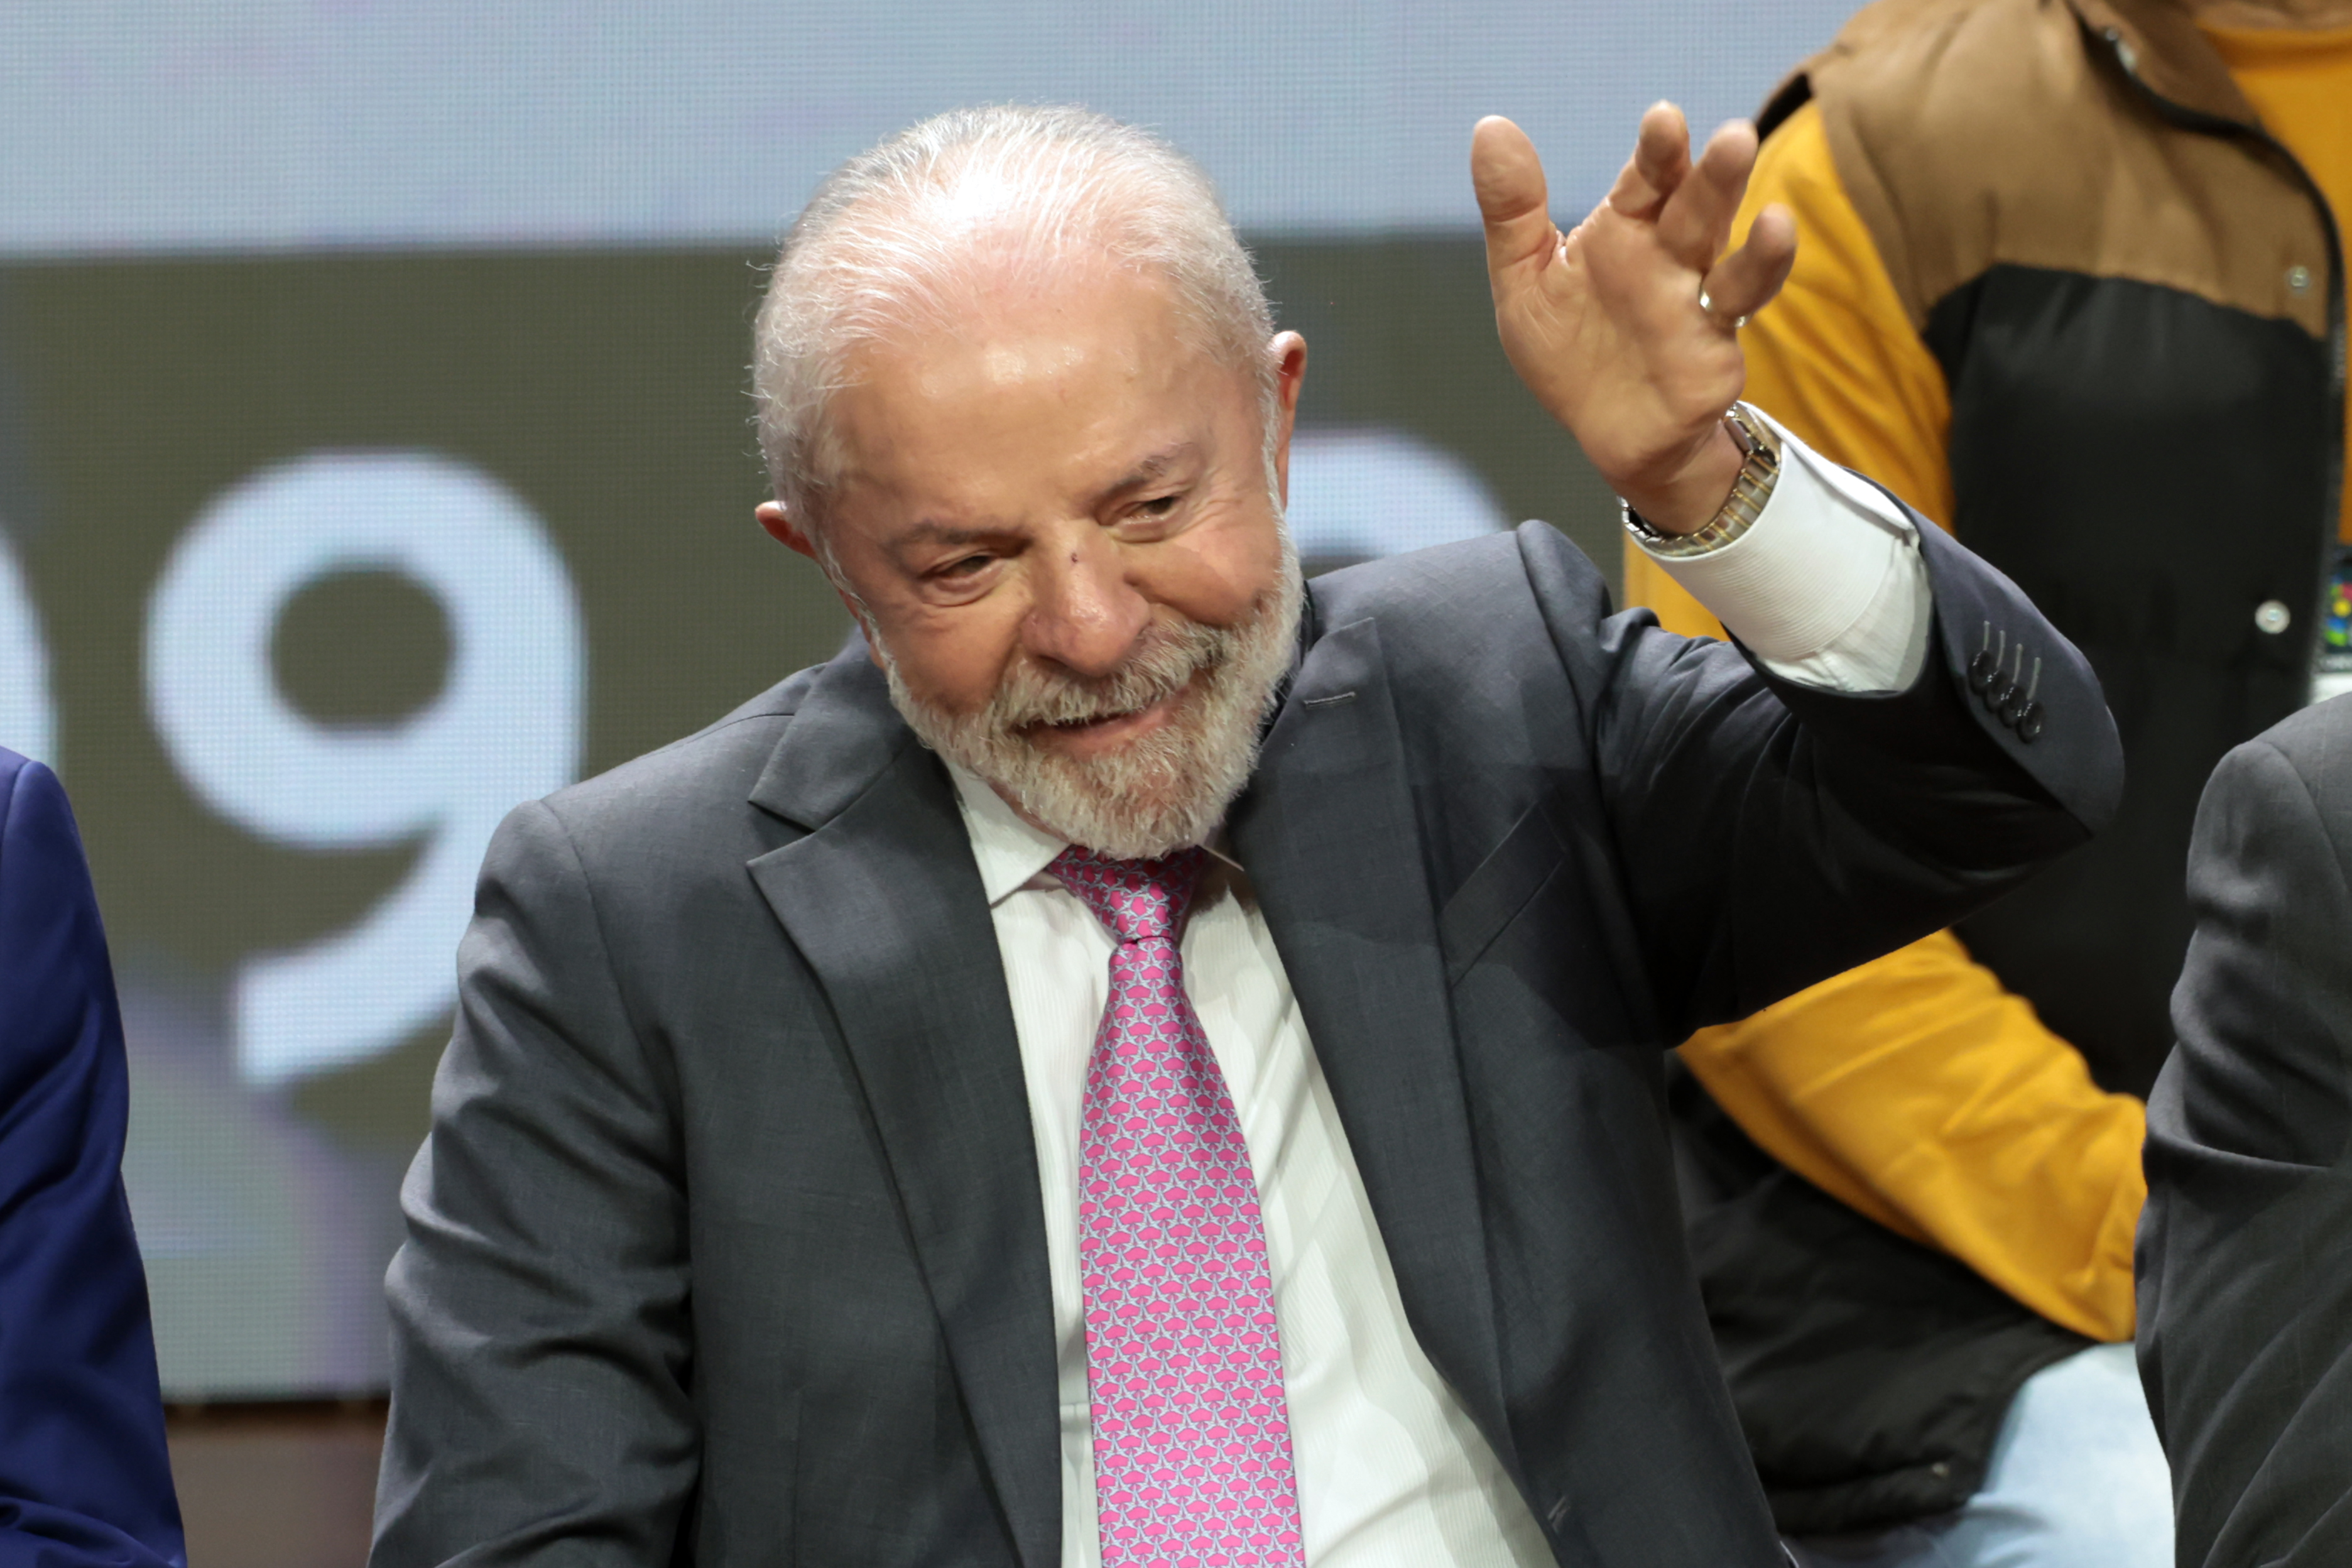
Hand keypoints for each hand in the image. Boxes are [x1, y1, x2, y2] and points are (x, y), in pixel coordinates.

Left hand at [1473, 102, 1796, 532]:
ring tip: (1747, 159)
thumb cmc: (1571, 355)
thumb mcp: (1525, 283)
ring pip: (1720, 236)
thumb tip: (1490, 126)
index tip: (1663, 119)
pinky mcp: (1716, 337)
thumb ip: (1513, 212)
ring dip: (1735, 199)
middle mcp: (1666, 250)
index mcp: (1623, 229)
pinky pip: (1741, 295)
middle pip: (1691, 198)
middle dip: (1709, 168)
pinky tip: (1775, 228)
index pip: (1645, 178)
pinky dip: (1760, 262)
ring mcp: (1696, 291)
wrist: (1607, 436)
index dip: (1657, 150)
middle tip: (1731, 135)